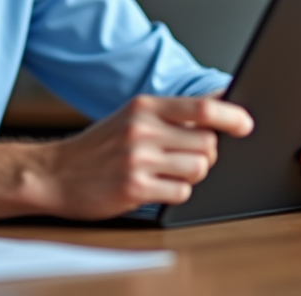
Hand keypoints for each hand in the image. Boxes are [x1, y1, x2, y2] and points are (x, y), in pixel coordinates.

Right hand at [36, 95, 253, 219]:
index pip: (200, 107)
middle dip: (206, 154)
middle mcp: (142, 130)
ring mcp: (139, 160)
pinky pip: (181, 193)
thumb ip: (168, 114)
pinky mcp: (135, 188)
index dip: (231, 116)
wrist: (54, 173)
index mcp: (143, 106)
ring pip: (199, 168)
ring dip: (191, 175)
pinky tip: (155, 188)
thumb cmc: (98, 148)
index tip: (246, 124)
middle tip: (186, 157)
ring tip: (167, 172)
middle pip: (207, 143)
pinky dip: (176, 193)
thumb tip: (218, 110)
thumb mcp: (130, 117)